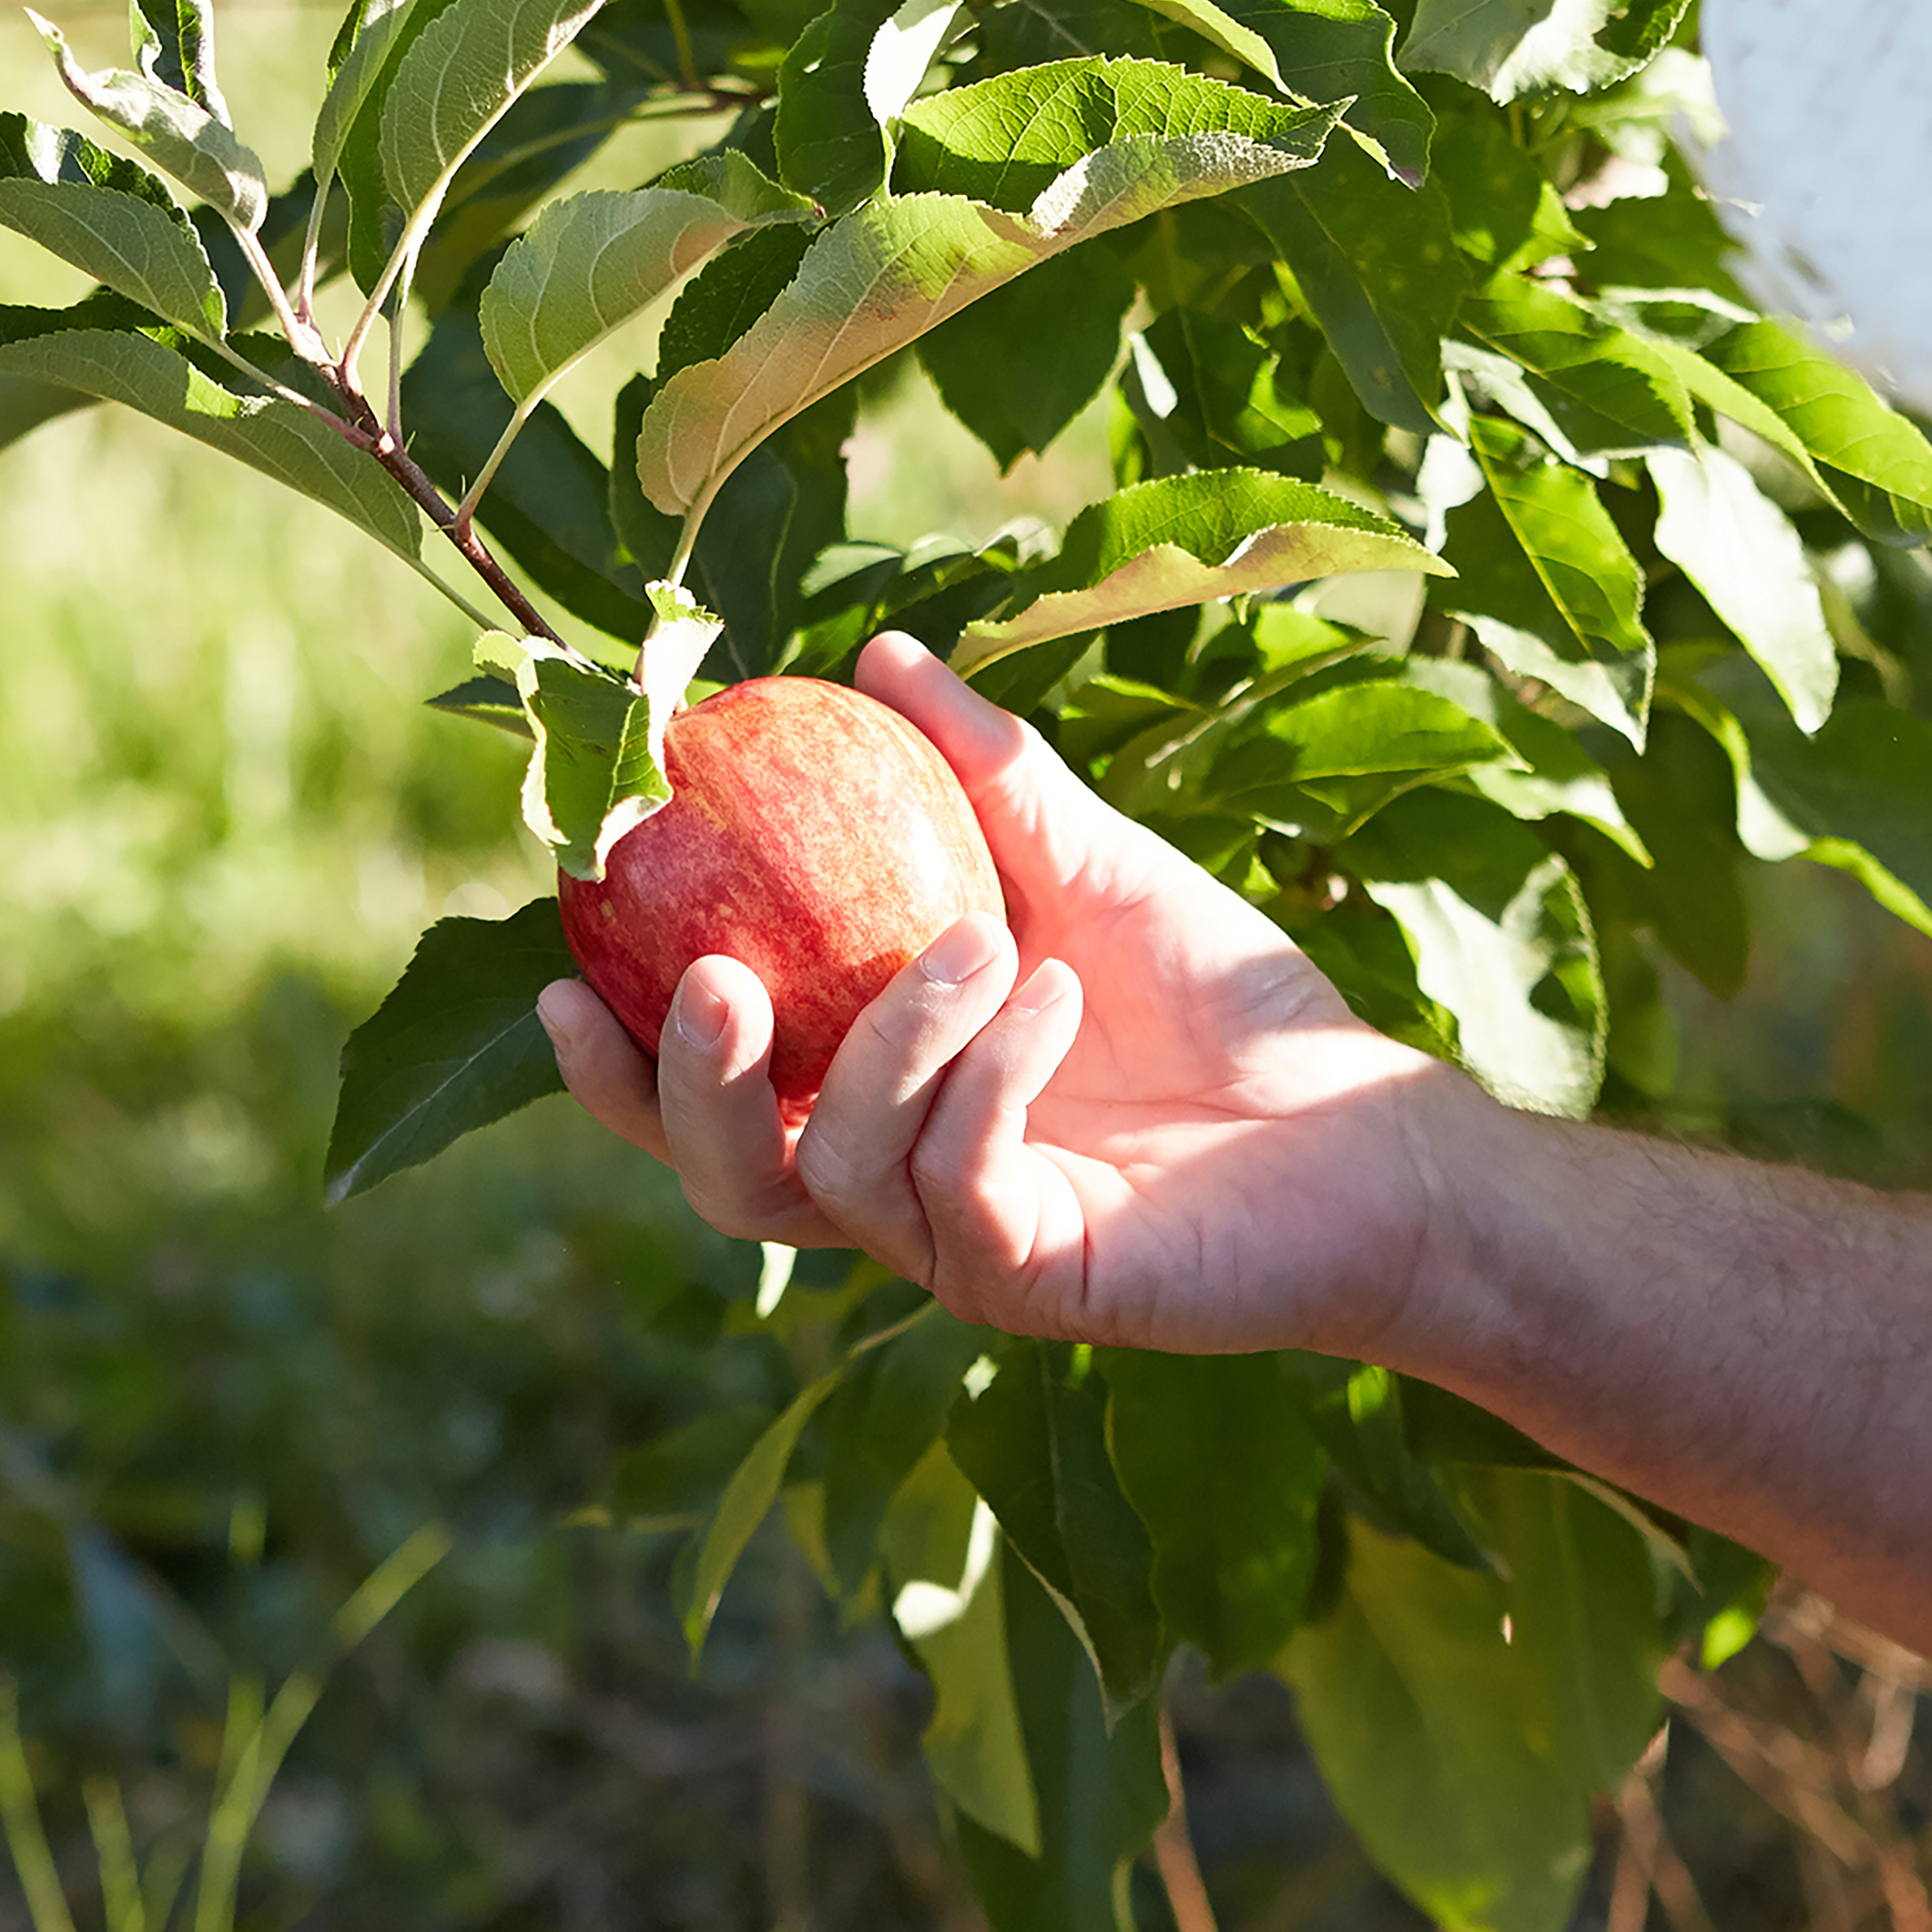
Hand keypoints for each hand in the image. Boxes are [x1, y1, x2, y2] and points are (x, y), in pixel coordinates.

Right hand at [539, 633, 1487, 1358]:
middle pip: (726, 1177)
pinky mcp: (1036, 1281)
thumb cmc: (1232, 1006)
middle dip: (686, 1086)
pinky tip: (1055, 999)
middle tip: (710, 981)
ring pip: (836, 1171)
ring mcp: (960, 1249)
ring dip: (888, 1042)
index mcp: (877, 1103)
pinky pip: (958, 1186)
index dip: (618, 1063)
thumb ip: (982, 776)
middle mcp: (897, 1191)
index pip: (710, 1105)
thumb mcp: (1090, 863)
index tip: (562, 968)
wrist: (1369, 1128)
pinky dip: (989, 1079)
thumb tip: (877, 651)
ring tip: (984, 942)